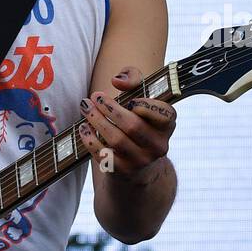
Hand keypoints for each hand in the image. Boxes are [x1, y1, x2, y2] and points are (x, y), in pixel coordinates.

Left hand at [77, 66, 175, 182]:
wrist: (136, 163)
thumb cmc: (137, 120)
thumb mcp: (140, 97)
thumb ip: (133, 79)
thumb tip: (118, 80)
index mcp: (167, 126)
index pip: (165, 115)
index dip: (146, 106)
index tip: (129, 99)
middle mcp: (158, 145)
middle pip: (133, 126)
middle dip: (110, 109)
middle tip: (95, 97)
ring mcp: (141, 161)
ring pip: (117, 140)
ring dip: (97, 121)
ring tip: (85, 107)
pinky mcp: (124, 171)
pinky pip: (104, 155)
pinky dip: (90, 140)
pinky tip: (84, 128)